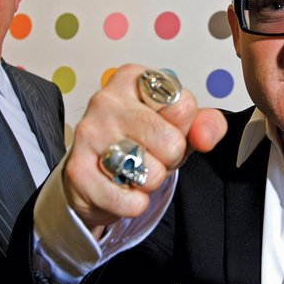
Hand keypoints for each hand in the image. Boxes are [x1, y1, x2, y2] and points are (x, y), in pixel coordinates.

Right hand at [62, 64, 226, 232]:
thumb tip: (204, 135)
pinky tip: (123, 189)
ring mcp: (89, 134)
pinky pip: (129, 200)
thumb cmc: (138, 143)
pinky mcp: (78, 170)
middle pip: (171, 141)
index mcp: (132, 79)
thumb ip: (205, 124)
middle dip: (170, 158)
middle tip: (151, 154)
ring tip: (135, 170)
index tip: (164, 128)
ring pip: (151, 173)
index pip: (184, 105)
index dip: (183, 128)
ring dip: (151, 182)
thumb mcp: (179, 127)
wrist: (94, 176)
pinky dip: (134, 204)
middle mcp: (105, 100)